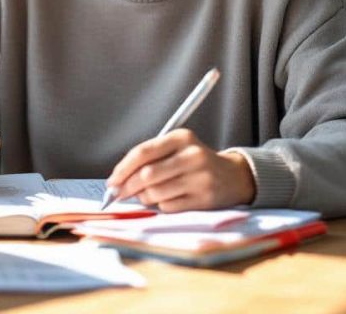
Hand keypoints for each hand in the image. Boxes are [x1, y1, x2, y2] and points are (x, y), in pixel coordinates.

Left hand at [106, 129, 255, 211]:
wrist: (233, 176)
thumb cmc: (194, 162)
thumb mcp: (176, 149)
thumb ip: (149, 158)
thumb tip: (118, 180)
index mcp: (181, 138)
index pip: (143, 152)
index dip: (122, 169)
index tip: (112, 181)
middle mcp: (192, 155)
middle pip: (147, 175)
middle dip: (128, 187)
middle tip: (120, 194)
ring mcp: (201, 178)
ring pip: (156, 193)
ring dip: (143, 198)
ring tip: (144, 196)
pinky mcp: (206, 198)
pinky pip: (170, 206)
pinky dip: (159, 206)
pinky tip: (164, 201)